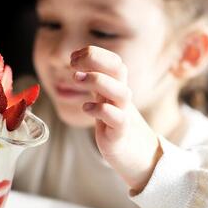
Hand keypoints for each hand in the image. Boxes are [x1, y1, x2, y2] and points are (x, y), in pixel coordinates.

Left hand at [71, 46, 162, 193]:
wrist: (134, 153)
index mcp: (117, 85)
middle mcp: (121, 95)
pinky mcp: (121, 132)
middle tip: (73, 65)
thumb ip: (94, 81)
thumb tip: (75, 61)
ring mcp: (123, 113)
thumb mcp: (104, 98)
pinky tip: (86, 109)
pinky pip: (117, 117)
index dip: (94, 53)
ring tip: (76, 80)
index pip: (113, 60)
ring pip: (121, 91)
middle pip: (119, 68)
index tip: (74, 57)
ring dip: (97, 80)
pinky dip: (100, 110)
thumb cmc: (114, 123)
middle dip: (96, 60)